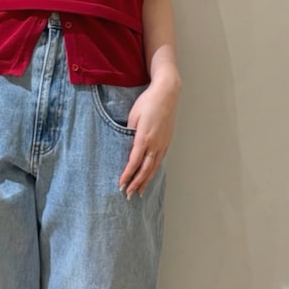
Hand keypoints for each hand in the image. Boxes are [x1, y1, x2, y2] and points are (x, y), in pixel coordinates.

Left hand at [118, 76, 180, 198]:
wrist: (167, 93)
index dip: (127, 175)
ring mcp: (163, 143)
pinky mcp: (167, 141)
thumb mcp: (133, 116)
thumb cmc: (147, 102)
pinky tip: (150, 176)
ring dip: (146, 181)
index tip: (121, 184)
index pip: (134, 162)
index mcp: (144, 137)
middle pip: (145, 169)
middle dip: (136, 183)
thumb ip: (129, 133)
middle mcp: (155, 144)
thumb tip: (127, 147)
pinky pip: (159, 160)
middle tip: (128, 195)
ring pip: (154, 167)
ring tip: (139, 192)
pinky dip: (154, 171)